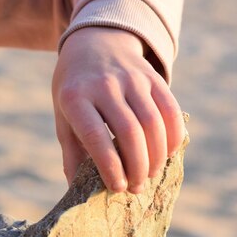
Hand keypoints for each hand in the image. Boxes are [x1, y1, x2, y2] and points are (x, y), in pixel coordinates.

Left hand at [52, 27, 184, 193]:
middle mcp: (104, 84)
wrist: (94, 42)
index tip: (118, 188)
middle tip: (137, 187)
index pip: (95, 135)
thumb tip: (79, 194)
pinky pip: (170, 110)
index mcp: (75, 96)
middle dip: (137, 166)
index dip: (110, 166)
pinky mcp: (153, 78)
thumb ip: (73, 152)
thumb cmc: (76, 88)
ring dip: (156, 156)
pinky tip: (167, 154)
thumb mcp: (63, 115)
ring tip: (151, 175)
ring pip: (153, 123)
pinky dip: (173, 137)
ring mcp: (132, 78)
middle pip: (129, 132)